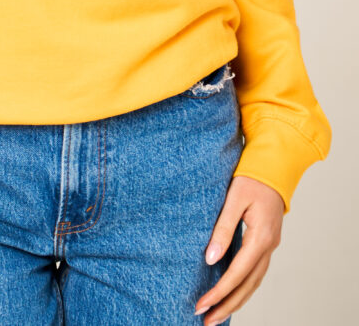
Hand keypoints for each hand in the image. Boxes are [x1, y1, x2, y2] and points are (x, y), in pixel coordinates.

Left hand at [194, 175, 284, 324]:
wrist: (274, 165)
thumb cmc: (251, 177)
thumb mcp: (234, 199)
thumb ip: (222, 229)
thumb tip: (210, 259)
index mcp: (260, 237)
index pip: (236, 274)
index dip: (218, 292)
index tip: (201, 305)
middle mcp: (269, 246)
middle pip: (248, 286)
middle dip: (227, 305)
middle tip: (206, 321)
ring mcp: (271, 245)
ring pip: (254, 282)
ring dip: (236, 300)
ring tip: (217, 315)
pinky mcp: (267, 241)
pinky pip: (256, 272)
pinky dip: (244, 287)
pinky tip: (233, 293)